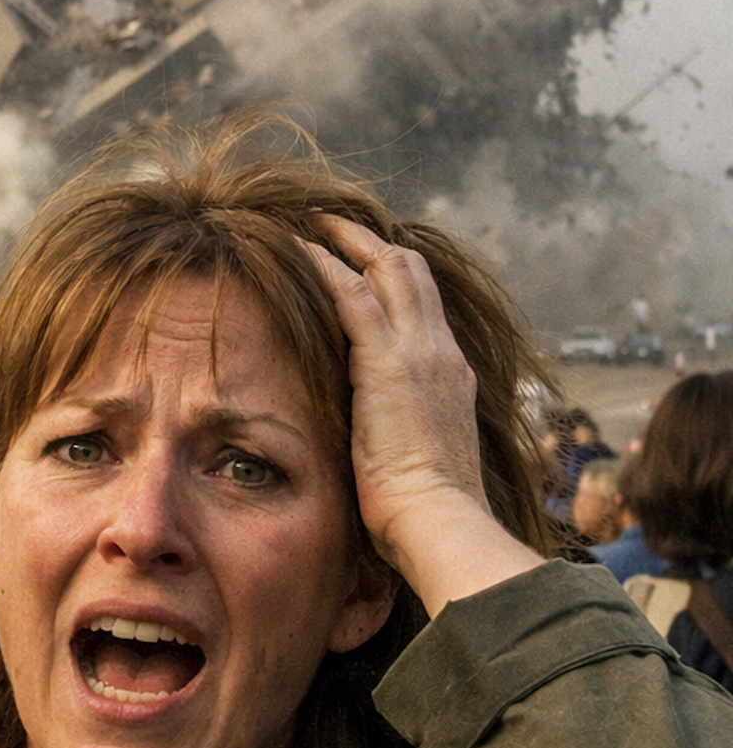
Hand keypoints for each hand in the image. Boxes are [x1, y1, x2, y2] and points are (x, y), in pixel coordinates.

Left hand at [305, 216, 541, 613]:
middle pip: (412, 273)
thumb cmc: (427, 514)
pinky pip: (351, 294)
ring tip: (310, 223)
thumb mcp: (423, 460)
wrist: (440, 523)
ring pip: (387, 268)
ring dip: (346, 240)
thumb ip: (407, 435)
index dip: (394, 278)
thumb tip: (384, 445)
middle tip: (332, 224)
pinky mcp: (388, 362)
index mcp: (452, 376)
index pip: (425, 307)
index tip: (363, 264)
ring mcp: (419, 353)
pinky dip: (323, 266)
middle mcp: (442, 354)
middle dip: (371, 242)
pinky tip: (295, 251)